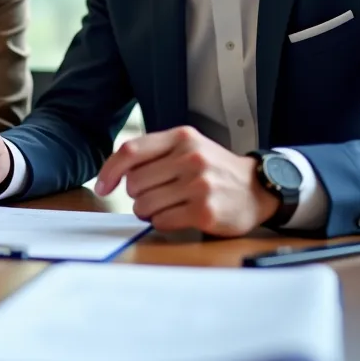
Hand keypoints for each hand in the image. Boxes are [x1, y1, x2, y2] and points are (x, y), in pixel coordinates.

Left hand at [95, 126, 278, 236]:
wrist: (256, 188)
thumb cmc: (214, 169)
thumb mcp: (188, 147)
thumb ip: (155, 153)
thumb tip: (114, 173)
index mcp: (182, 137)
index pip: (131, 151)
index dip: (110, 170)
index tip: (102, 186)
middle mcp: (190, 157)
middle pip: (134, 183)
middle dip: (137, 194)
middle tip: (156, 195)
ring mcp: (198, 185)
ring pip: (144, 205)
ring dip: (149, 211)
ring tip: (169, 205)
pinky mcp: (204, 212)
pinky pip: (161, 221)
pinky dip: (163, 222)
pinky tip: (180, 216)